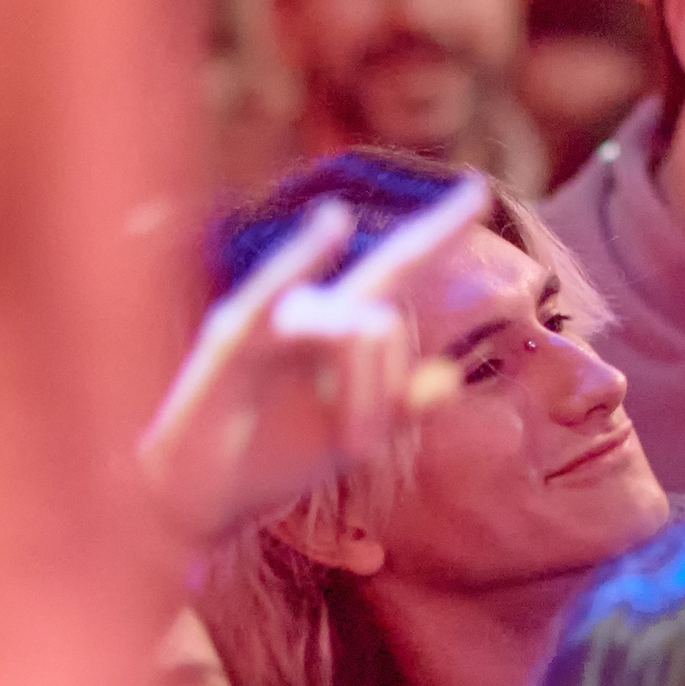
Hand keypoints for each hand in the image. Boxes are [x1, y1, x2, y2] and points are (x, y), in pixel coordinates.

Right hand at [139, 173, 486, 542]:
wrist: (203, 500)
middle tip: (360, 447)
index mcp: (341, 326)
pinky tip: (332, 224)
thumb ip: (401, 404)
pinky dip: (303, 258)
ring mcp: (268, 319)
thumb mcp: (354, 434)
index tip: (481, 186)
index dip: (440, 227)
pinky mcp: (230, 340)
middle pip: (384, 324)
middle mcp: (308, 311)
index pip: (398, 264)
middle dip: (385, 389)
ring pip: (357, 330)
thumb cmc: (276, 459)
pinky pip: (276, 297)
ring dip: (362, 399)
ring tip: (342, 447)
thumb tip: (449, 378)